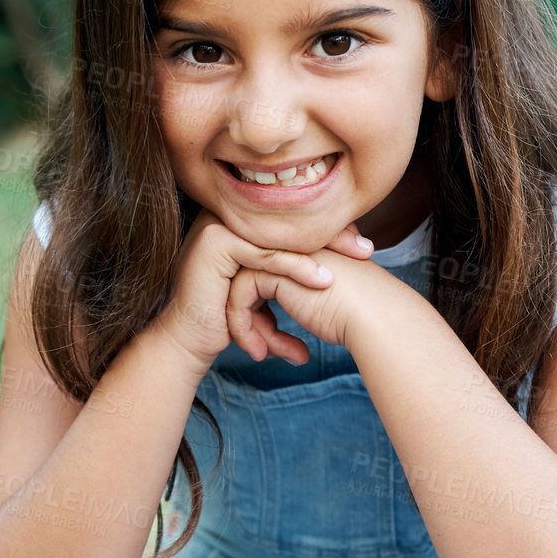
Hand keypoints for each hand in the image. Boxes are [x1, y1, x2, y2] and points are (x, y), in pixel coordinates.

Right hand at [150, 207, 375, 376]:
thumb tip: (337, 270)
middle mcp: (228, 215)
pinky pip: (265, 255)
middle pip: (289, 223)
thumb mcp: (266, 292)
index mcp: (241, 221)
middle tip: (368, 251)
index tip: (363, 246)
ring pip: (280, 239)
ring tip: (347, 273)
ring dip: (318, 255)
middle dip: (332, 237)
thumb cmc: (228, 323)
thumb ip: (290, 274)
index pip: (292, 219)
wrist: (188, 342)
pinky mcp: (215, 243)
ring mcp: (218, 226)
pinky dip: (295, 269)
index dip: (330, 230)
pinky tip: (322, 281)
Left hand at [226, 235, 387, 361]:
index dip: (263, 312)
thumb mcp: (326, 300)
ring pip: (240, 290)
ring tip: (262, 355)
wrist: (376, 318)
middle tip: (261, 352)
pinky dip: (245, 327)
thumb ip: (302, 296)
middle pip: (250, 282)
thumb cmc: (362, 317)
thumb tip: (271, 316)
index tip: (273, 344)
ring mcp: (281, 252)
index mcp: (304, 248)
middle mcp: (291, 244)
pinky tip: (263, 351)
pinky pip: (239, 296)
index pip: (266, 277)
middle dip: (251, 321)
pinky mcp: (272, 269)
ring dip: (248, 329)